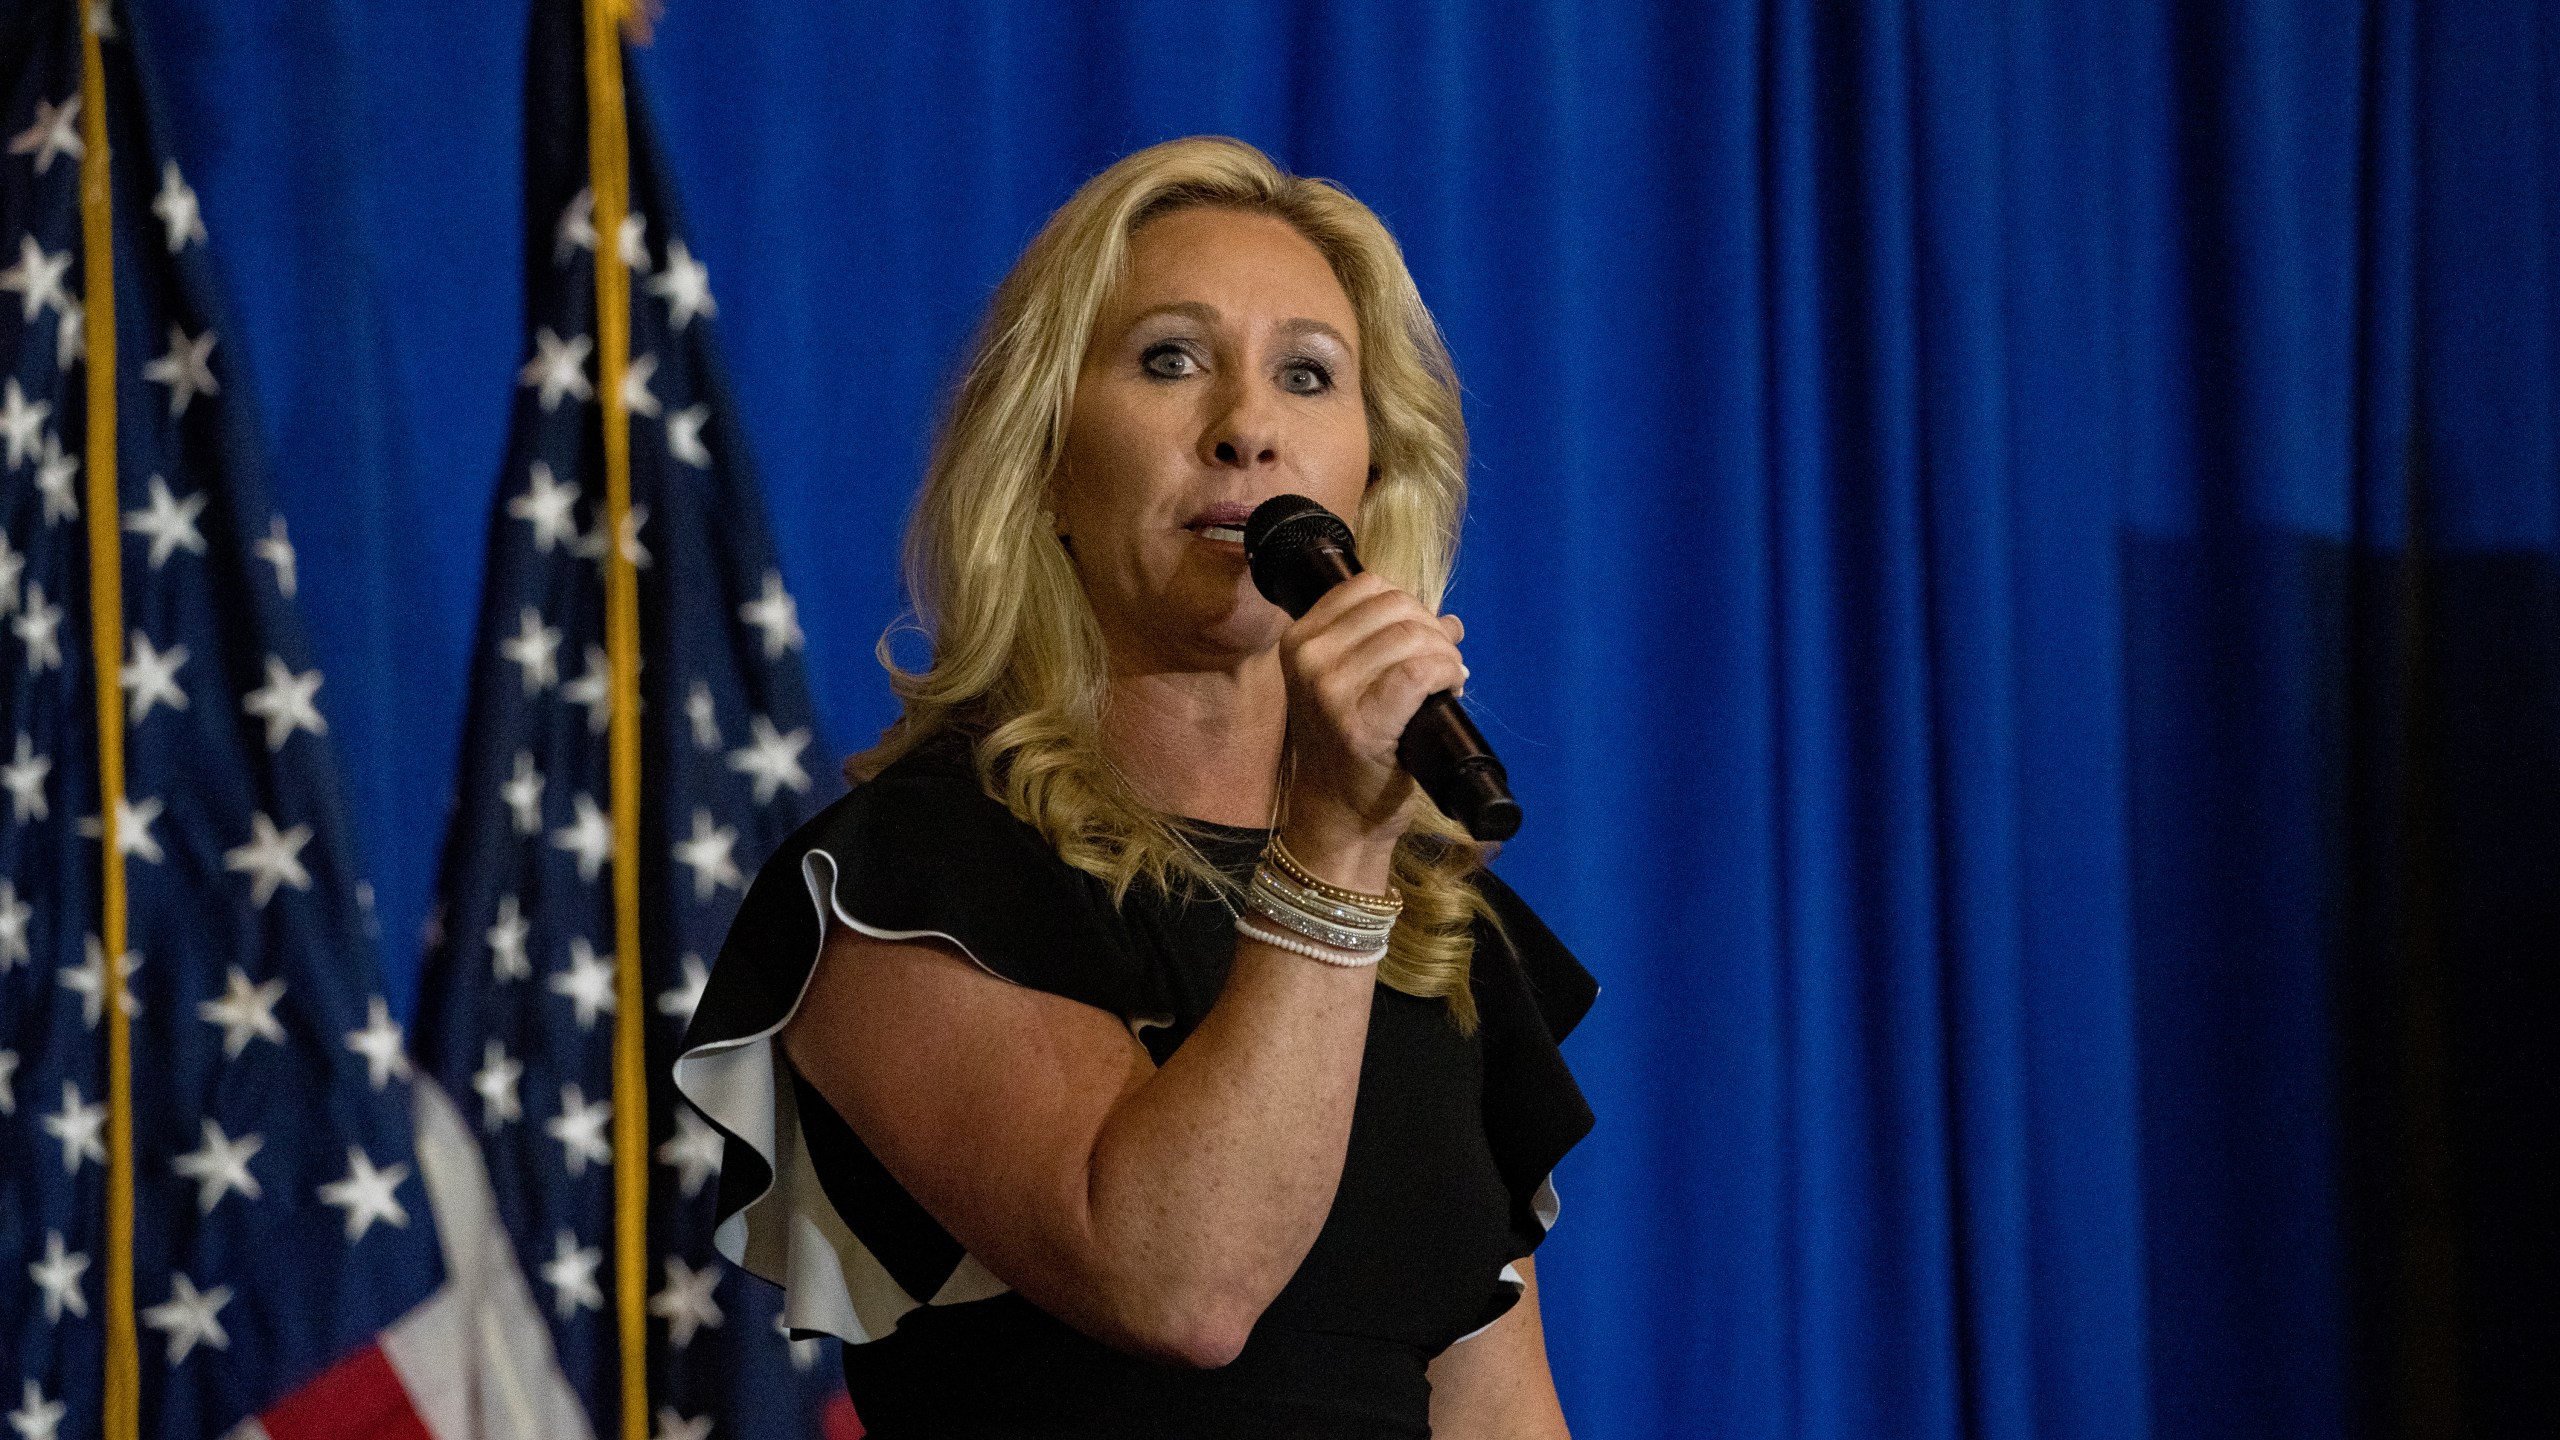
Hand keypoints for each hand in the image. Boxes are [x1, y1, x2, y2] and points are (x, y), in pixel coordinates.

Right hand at [1276, 571, 1465, 885]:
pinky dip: (1446, 672)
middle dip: (1433, 630)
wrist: (1336, 814)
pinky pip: (1418, 672)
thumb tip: (1449, 621)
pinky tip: (1452, 687)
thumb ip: (1386, 645)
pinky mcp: (1361, 721)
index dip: (1410, 603)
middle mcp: (1309, 658)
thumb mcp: (1347, 683)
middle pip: (1395, 608)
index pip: (1368, 586)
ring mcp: (1331, 690)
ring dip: (1445, 653)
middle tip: (1444, 662)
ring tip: (1449, 678)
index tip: (1422, 636)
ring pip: (1411, 637)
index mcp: (1299, 639)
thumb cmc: (1347, 747)